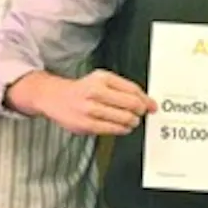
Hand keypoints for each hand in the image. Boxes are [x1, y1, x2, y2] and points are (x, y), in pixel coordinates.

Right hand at [19, 69, 155, 135]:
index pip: (133, 89)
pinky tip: (122, 127)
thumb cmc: (82, 90)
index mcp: (102, 78)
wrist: (55, 97)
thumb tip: (146, 102)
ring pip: (124, 118)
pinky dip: (122, 129)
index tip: (151, 105)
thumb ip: (123, 89)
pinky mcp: (87, 124)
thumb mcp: (101, 80)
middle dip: (140, 111)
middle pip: (131, 104)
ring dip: (132, 121)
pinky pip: (113, 129)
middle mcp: (96, 91)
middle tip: (140, 114)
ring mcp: (90, 108)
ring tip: (131, 121)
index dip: (146, 99)